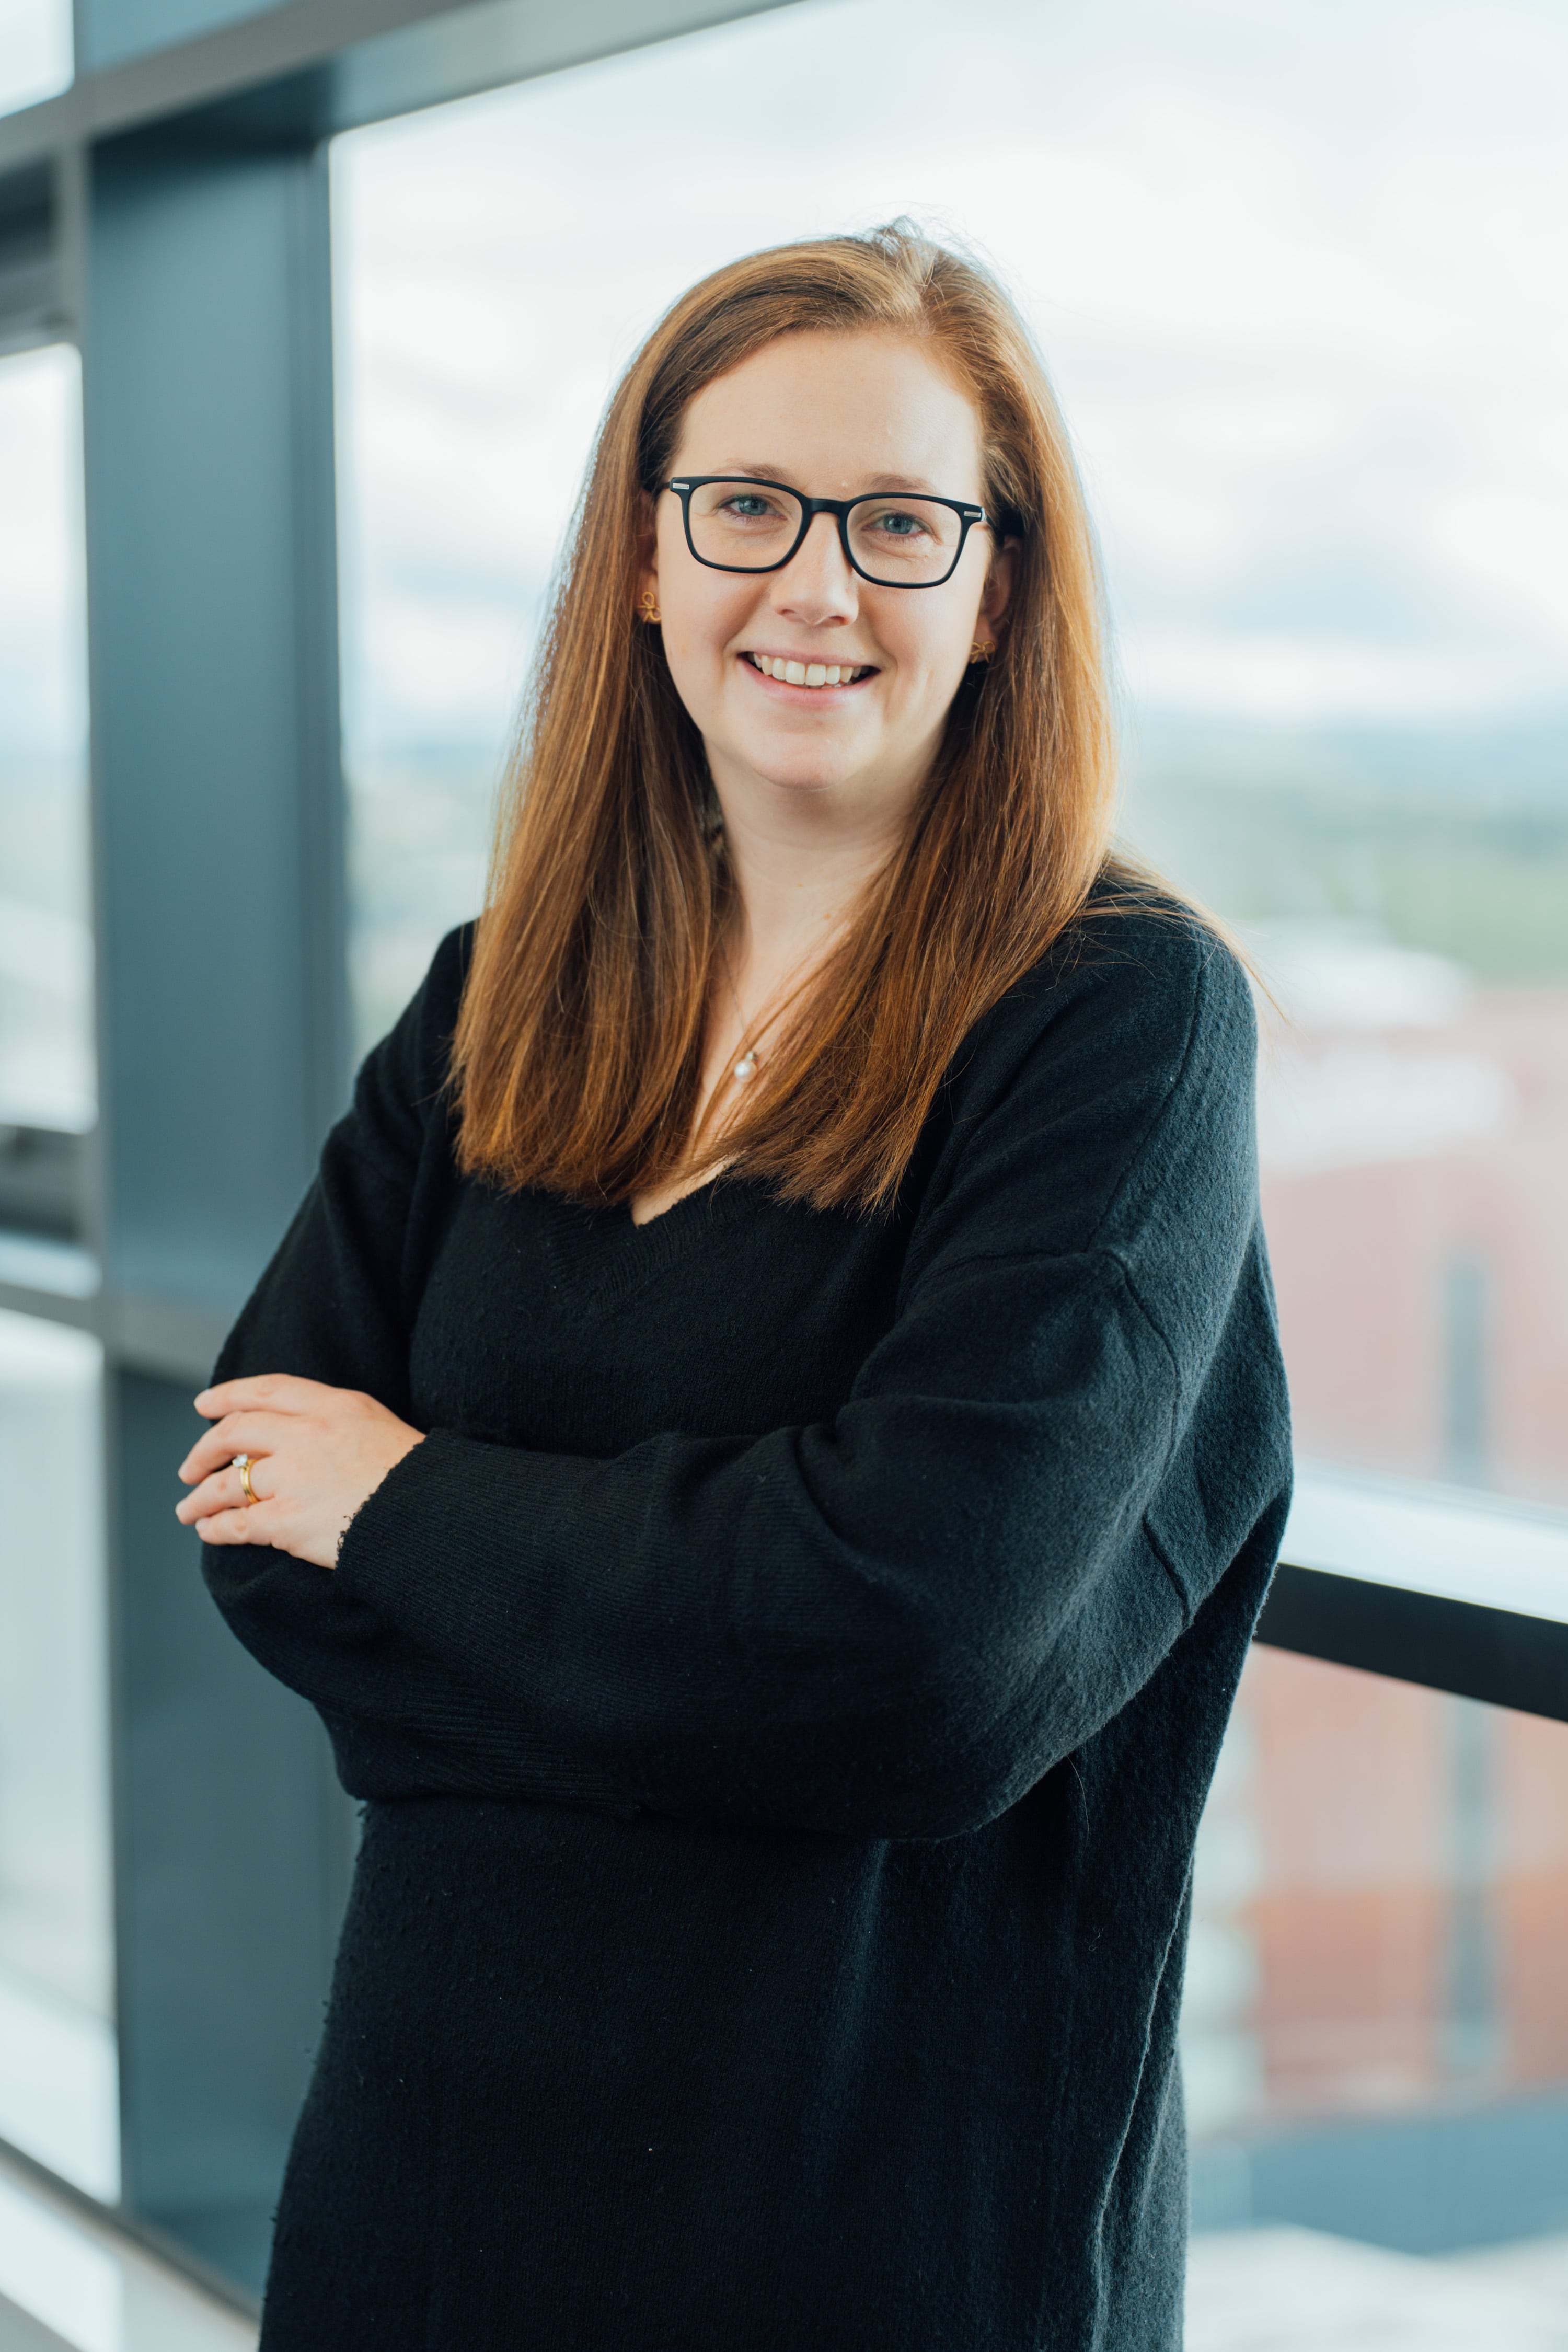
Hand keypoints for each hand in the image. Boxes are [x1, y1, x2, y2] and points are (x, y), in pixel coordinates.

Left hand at [176, 1374, 424, 1569]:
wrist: (436, 1516)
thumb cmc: (415, 1477)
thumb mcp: (377, 1426)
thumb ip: (334, 1421)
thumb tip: (290, 1432)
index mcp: (335, 1406)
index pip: (267, 1390)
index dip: (228, 1396)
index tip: (204, 1406)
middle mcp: (310, 1434)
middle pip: (237, 1432)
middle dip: (204, 1450)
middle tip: (189, 1467)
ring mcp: (297, 1477)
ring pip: (229, 1482)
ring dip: (201, 1497)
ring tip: (189, 1509)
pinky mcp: (290, 1521)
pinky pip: (238, 1523)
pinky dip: (216, 1528)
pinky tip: (209, 1532)